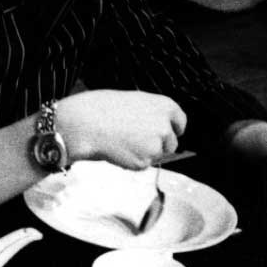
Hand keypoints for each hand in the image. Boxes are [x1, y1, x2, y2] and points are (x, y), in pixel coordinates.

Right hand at [55, 90, 186, 168]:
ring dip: (145, 153)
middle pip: (172, 143)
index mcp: (165, 106)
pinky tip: (118, 149)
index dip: (173, 129)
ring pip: (157, 156)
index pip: (180, 122)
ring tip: (123, 141)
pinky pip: (142, 164)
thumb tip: (160, 127)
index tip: (169, 133)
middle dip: (159, 145)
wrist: (86, 124)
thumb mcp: (135, 101)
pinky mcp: (144, 162)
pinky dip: (132, 161)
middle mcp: (165, 126)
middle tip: (138, 140)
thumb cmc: (104, 109)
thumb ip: (152, 114)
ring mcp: (155, 146)